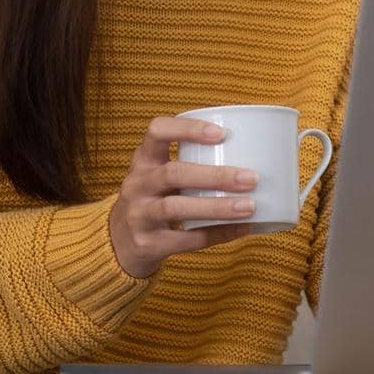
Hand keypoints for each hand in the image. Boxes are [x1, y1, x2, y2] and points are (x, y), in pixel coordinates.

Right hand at [108, 116, 257, 278]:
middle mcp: (137, 185)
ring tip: (250, 206)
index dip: (188, 130)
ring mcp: (139, 215)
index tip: (221, 133)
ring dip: (217, 206)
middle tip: (251, 177)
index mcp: (143, 160)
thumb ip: (191, 164)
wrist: (117, 244)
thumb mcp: (159, 176)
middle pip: (174, 173)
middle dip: (215, 175)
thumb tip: (256, 156)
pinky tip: (241, 229)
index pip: (157, 131)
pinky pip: (185, 240)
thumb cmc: (154, 199)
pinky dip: (217, 234)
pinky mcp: (147, 244)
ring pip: (177, 208)